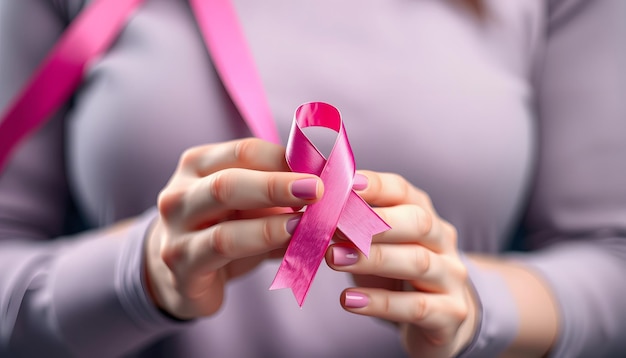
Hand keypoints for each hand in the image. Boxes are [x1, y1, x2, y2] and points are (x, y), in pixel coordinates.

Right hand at [144, 138, 322, 318]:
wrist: (180, 276)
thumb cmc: (223, 231)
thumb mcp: (249, 207)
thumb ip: (281, 196)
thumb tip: (336, 188)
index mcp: (198, 165)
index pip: (245, 151)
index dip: (286, 158)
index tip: (324, 168)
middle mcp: (180, 192)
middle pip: (229, 180)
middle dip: (278, 184)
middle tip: (319, 189)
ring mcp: (175, 229)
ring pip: (223, 220)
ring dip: (270, 220)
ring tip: (305, 222)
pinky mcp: (181, 265)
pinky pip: (221, 250)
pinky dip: (257, 244)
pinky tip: (287, 247)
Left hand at [325, 171, 477, 357]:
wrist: (442, 320)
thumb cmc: (397, 274)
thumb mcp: (379, 244)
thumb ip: (354, 224)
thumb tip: (313, 204)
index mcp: (424, 215)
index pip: (403, 191)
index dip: (374, 186)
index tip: (343, 186)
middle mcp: (443, 241)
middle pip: (418, 222)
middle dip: (375, 223)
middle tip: (334, 225)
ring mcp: (451, 277)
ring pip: (418, 262)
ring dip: (373, 258)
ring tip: (333, 258)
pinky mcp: (451, 313)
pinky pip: (417, 307)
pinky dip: (381, 303)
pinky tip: (348, 301)